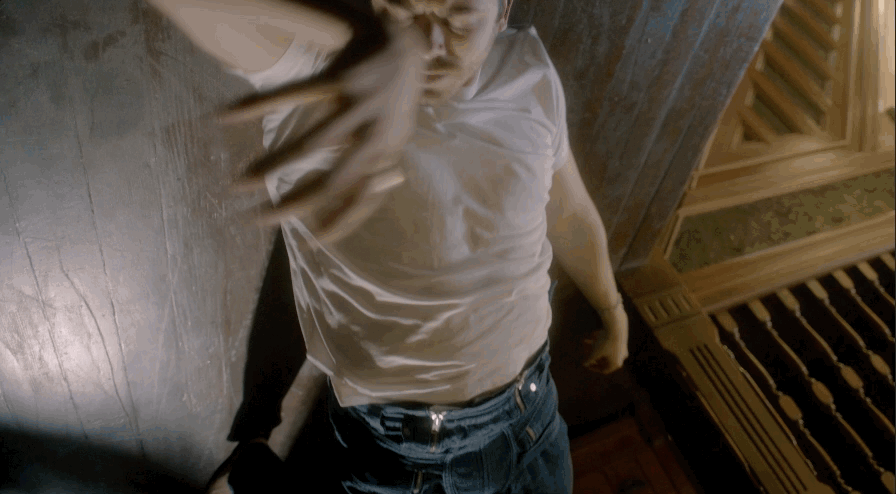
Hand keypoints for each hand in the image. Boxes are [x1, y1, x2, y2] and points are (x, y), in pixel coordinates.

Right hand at [218, 11, 426, 244]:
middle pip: (334, 181)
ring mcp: (359, 105)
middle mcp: (377, 134)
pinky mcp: (340, 76)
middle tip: (259, 221)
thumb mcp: (394, 140)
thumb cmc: (393, 102)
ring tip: (239, 184)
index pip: (363, 200)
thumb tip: (346, 215)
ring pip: (310, 145)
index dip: (340, 223)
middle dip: (294, 205)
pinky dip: (256, 105)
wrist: (404, 43)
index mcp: (389, 154)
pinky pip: (293, 92)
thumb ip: (375, 175)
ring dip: (270, 167)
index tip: (310, 243)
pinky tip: (226, 116)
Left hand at [584, 305, 628, 373]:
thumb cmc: (605, 342)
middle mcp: (621, 357)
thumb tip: (585, 364)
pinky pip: (609, 342)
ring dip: (595, 346)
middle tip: (585, 351)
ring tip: (585, 341)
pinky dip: (600, 340)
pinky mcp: (621, 339)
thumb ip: (589, 359)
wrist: (616, 326)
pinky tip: (592, 334)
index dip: (594, 367)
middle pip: (605, 359)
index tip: (586, 363)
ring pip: (606, 349)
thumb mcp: (595, 352)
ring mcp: (622, 348)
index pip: (604, 370)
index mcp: (616, 364)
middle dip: (594, 355)